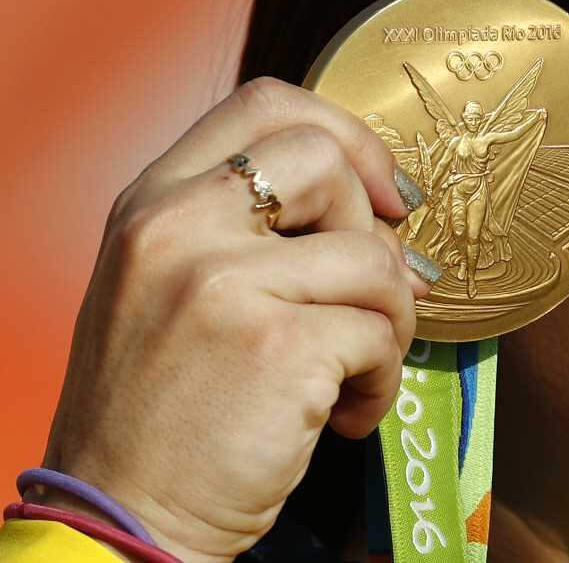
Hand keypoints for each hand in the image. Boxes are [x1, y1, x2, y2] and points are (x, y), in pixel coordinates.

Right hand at [36, 78, 436, 560]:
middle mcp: (178, 228)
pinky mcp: (277, 348)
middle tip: (374, 294)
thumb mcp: (173, 289)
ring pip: (373, 257)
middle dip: (375, 229)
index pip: (265, 105)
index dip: (346, 134)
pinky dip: (383, 379)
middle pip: (327, 161)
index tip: (382, 191)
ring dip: (391, 321)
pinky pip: (381, 333)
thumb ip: (254, 234)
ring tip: (357, 372)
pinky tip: (348, 414)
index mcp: (152, 204)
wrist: (125, 515)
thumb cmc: (163, 409)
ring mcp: (223, 285)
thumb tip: (385, 215)